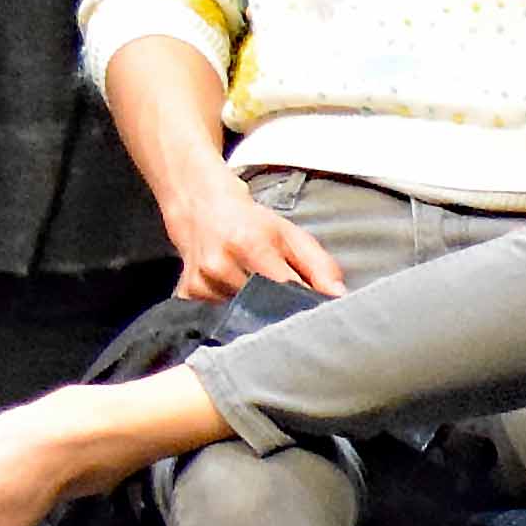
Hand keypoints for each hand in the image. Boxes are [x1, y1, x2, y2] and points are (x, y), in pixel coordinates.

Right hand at [156, 173, 341, 304]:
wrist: (199, 205)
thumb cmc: (251, 221)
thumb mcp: (290, 234)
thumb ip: (319, 265)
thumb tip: (339, 298)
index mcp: (250, 244)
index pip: (286, 291)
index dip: (302, 306)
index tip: (313, 317)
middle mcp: (220, 265)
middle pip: (262, 310)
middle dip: (278, 314)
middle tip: (285, 311)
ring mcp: (200, 282)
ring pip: (240, 318)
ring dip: (253, 316)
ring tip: (254, 299)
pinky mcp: (186, 295)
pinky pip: (215, 319)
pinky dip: (229, 316)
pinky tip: (231, 301)